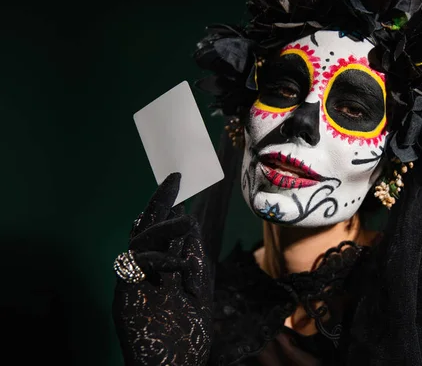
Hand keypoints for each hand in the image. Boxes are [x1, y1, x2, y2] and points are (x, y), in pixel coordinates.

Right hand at [112, 173, 212, 365]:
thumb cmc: (185, 341)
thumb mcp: (197, 294)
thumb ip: (193, 263)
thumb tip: (191, 227)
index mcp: (161, 274)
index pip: (160, 235)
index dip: (166, 210)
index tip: (178, 188)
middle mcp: (144, 276)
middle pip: (146, 230)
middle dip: (159, 202)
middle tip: (174, 179)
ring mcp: (133, 286)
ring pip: (139, 241)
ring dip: (162, 227)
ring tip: (185, 220)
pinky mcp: (125, 298)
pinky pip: (135, 266)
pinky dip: (159, 258)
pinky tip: (180, 264)